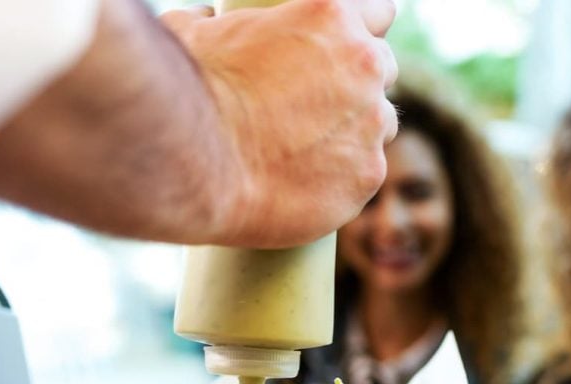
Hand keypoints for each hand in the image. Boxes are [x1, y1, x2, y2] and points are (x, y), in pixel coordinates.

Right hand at [162, 0, 398, 246]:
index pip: (378, 12)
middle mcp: (363, 64)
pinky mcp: (369, 173)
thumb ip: (213, 23)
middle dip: (360, 81)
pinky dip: (346, 175)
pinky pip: (367, 170)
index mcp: (330, 17)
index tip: (347, 47)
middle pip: (383, 68)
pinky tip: (313, 181)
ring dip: (358, 129)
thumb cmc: (187, 91)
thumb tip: (205, 20)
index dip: (363, 29)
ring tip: (313, 146)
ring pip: (382, 122)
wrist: (196, 163)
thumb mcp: (195, 35)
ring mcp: (371, 122)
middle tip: (324, 100)